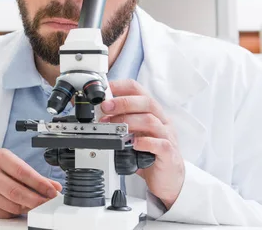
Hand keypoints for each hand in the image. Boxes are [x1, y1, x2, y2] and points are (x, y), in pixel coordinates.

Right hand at [0, 148, 61, 217]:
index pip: (23, 172)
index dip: (40, 184)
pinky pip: (5, 213)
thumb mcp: (15, 168)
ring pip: (12, 205)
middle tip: (47, 203)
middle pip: (17, 191)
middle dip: (36, 200)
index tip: (52, 192)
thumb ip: (36, 177)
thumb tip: (55, 187)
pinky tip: (15, 206)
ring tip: (31, 204)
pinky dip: (14, 213)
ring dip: (26, 207)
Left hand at [100, 79, 184, 209]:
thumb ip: (120, 121)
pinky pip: (160, 144)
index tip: (105, 89)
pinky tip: (134, 143)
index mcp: (152, 112)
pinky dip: (145, 142)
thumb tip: (97, 112)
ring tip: (113, 126)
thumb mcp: (133, 133)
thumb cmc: (149, 153)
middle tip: (105, 107)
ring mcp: (167, 136)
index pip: (139, 91)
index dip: (121, 87)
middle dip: (123, 102)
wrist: (168, 178)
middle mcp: (161, 121)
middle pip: (146, 102)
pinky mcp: (169, 153)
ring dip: (129, 121)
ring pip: (151, 120)